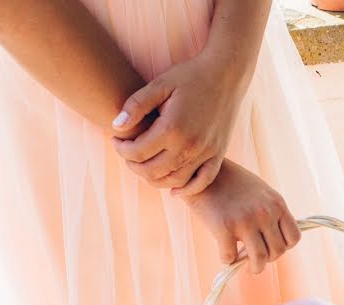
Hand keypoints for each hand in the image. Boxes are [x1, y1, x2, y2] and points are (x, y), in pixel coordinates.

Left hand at [111, 52, 243, 195]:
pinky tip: (173, 190)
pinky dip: (186, 190)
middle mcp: (189, 146)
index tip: (116, 140)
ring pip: (173, 181)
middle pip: (152, 171)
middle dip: (133, 165)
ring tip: (145, 165)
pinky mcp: (218, 155)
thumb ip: (136, 105)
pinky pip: (201, 182)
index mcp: (172, 128)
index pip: (137, 152)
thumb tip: (116, 126)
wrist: (227, 74)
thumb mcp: (160, 84)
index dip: (120, 148)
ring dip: (154, 179)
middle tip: (127, 153)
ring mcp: (205, 153)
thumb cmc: (191, 76)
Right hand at [186, 159, 300, 273]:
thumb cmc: (231, 182)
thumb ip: (270, 213)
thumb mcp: (261, 191)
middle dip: (268, 258)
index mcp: (277, 204)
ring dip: (254, 267)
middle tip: (257, 256)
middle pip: (278, 252)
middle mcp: (265, 213)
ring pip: (259, 260)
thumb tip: (272, 241)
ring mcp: (245, 221)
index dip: (284, 246)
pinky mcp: (223, 228)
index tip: (271, 245)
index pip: (293, 238)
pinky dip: (228, 261)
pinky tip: (225, 254)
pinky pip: (230, 258)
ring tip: (247, 265)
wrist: (202, 170)